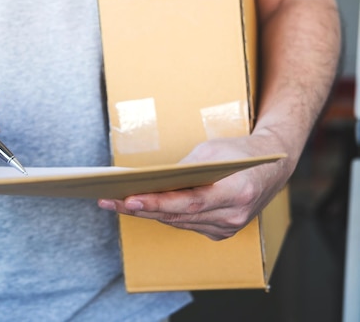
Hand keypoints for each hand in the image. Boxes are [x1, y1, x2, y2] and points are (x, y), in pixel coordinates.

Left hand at [98, 134, 291, 240]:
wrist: (273, 166)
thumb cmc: (240, 152)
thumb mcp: (211, 151)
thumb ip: (183, 169)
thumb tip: (151, 181)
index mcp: (236, 193)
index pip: (188, 202)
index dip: (156, 203)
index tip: (128, 199)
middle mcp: (234, 216)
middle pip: (178, 216)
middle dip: (141, 209)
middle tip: (110, 202)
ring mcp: (230, 228)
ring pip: (179, 223)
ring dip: (148, 213)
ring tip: (118, 203)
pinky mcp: (224, 232)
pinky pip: (187, 225)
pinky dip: (166, 216)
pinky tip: (144, 207)